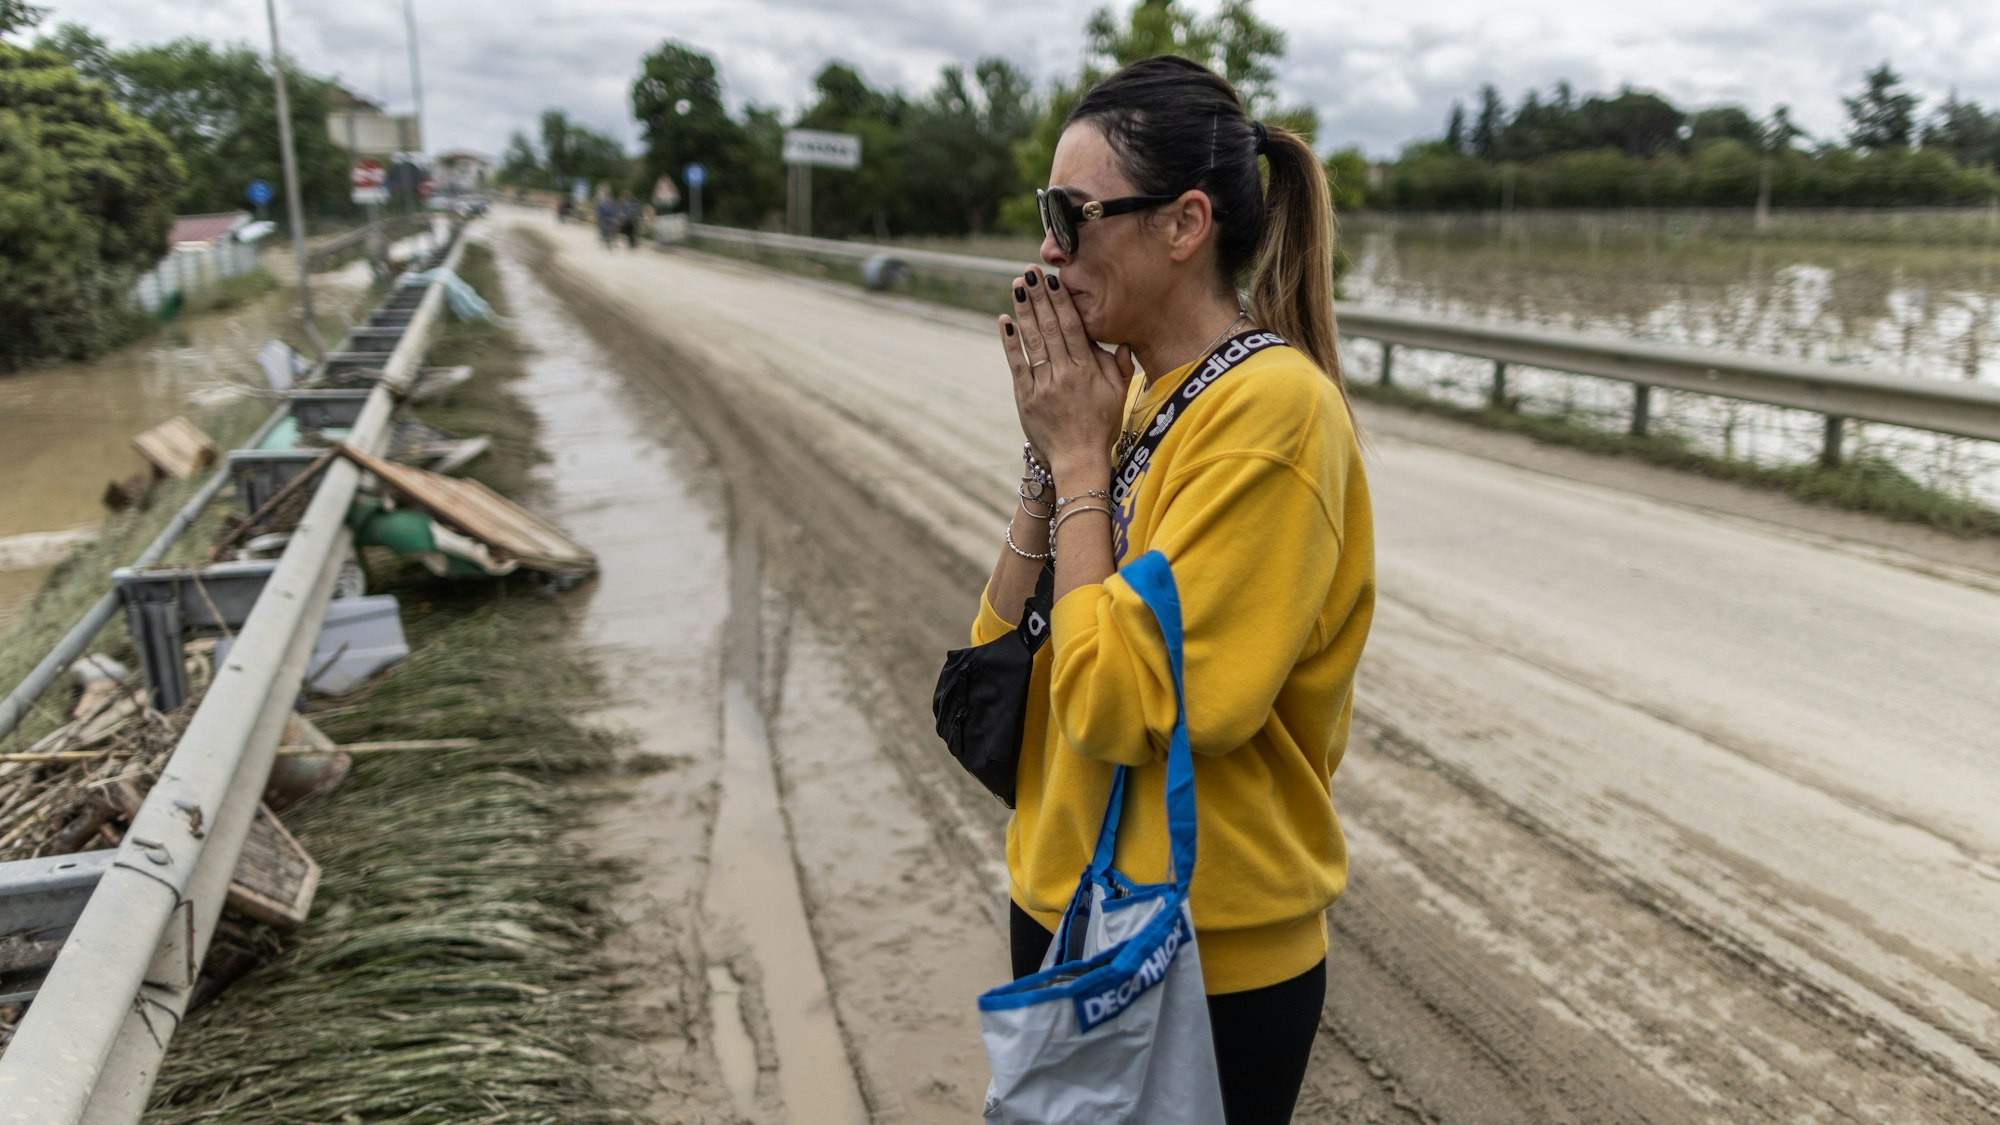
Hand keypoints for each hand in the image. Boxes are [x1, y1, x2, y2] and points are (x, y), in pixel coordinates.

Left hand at [998, 268, 1134, 474]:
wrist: (1078, 459)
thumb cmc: (1101, 426)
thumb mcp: (1119, 395)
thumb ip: (1120, 366)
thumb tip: (1123, 343)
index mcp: (1088, 370)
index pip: (1073, 327)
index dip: (1062, 301)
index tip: (1054, 279)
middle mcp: (1065, 374)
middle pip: (1051, 327)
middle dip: (1039, 297)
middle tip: (1029, 271)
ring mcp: (1044, 385)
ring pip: (1033, 341)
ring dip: (1024, 312)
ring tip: (1017, 287)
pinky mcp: (1026, 398)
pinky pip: (1017, 365)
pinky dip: (1010, 342)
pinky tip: (1005, 321)